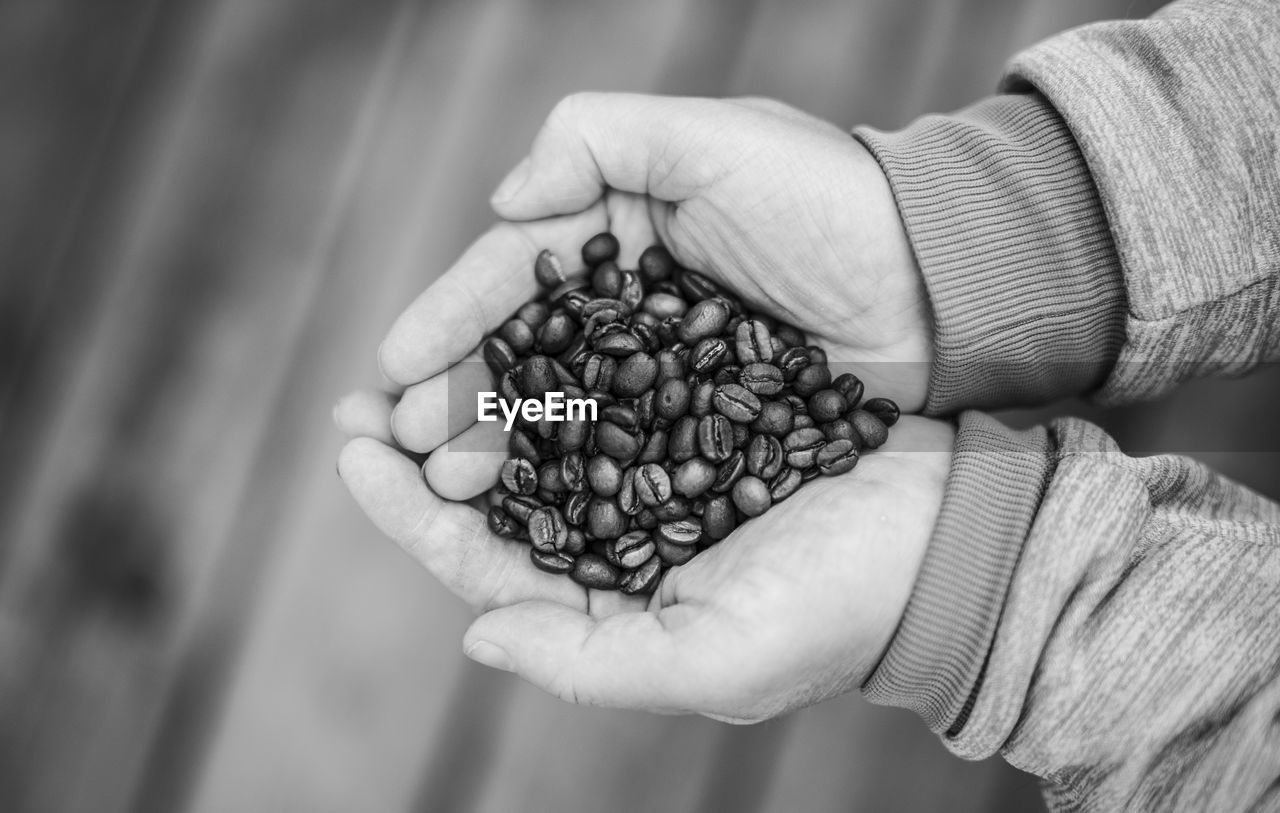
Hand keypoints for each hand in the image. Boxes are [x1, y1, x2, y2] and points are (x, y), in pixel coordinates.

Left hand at [336, 412, 952, 721]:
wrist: (948, 535)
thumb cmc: (841, 608)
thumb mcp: (717, 660)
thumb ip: (589, 660)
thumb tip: (473, 634)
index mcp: (611, 606)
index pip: (486, 565)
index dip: (412, 516)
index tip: (355, 455)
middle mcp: (620, 541)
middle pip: (498, 498)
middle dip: (424, 453)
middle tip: (358, 404)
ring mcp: (655, 475)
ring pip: (538, 436)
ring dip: (475, 399)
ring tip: (416, 355)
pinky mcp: (694, 413)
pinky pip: (603, 383)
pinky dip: (551, 357)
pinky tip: (515, 319)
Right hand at [377, 94, 931, 468]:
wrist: (943, 286)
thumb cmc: (835, 203)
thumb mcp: (720, 138)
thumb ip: (599, 137)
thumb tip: (503, 198)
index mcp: (620, 233)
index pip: (513, 273)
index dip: (451, 315)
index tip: (394, 362)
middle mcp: (630, 309)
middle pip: (521, 355)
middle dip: (452, 395)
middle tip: (391, 439)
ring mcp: (665, 377)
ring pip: (559, 414)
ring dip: (493, 448)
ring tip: (436, 482)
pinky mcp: (704, 432)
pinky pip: (621, 457)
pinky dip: (568, 480)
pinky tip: (520, 507)